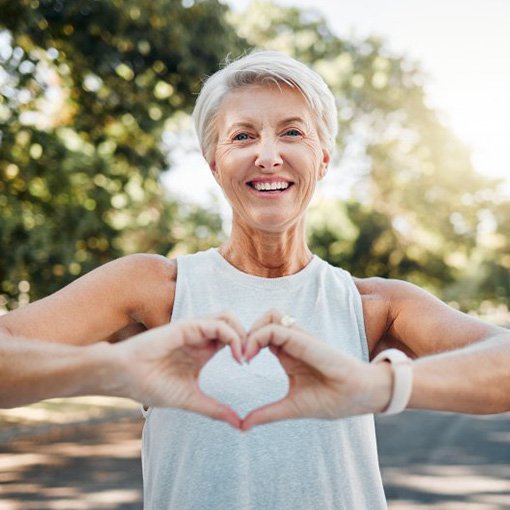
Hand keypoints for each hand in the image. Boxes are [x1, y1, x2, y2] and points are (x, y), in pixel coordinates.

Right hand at [114, 312, 244, 428]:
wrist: (124, 377)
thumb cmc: (151, 386)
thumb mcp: (191, 399)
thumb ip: (215, 409)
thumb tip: (239, 424)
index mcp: (203, 349)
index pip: (233, 338)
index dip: (246, 347)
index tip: (249, 368)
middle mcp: (201, 336)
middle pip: (234, 323)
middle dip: (249, 337)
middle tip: (251, 359)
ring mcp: (194, 329)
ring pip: (228, 318)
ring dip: (242, 334)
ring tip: (243, 357)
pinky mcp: (187, 326)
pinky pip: (217, 324)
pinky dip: (232, 336)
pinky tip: (235, 355)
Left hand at [241, 310, 391, 429]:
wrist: (360, 396)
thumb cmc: (332, 399)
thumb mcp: (291, 407)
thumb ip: (267, 413)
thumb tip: (243, 425)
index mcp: (288, 354)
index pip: (262, 335)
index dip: (246, 344)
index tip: (239, 363)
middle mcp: (292, 342)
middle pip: (264, 320)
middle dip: (246, 332)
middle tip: (238, 356)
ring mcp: (299, 338)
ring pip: (269, 315)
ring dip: (253, 330)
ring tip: (245, 354)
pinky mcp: (304, 339)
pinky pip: (275, 327)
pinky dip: (258, 336)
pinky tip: (251, 355)